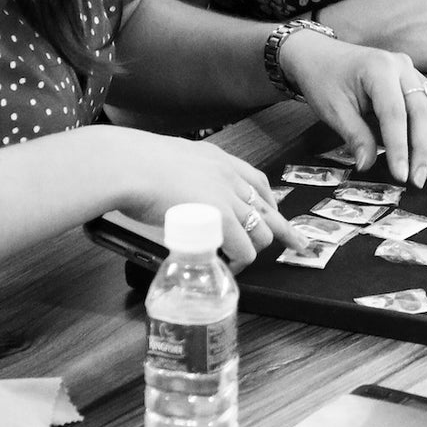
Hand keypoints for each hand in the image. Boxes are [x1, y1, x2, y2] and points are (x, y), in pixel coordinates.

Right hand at [108, 128, 307, 267]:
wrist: (127, 166)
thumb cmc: (132, 164)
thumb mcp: (166, 160)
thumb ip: (178, 174)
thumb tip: (170, 187)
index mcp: (216, 159)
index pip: (256, 180)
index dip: (270, 202)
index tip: (279, 213)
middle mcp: (228, 175)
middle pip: (268, 208)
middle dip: (282, 230)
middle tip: (299, 245)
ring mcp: (227, 197)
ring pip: (261, 231)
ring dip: (253, 248)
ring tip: (238, 262)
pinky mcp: (221, 219)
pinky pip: (244, 248)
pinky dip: (240, 262)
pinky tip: (230, 267)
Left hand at [278, 33, 426, 188]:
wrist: (319, 55)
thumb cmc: (324, 79)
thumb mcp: (332, 109)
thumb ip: (355, 136)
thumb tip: (368, 166)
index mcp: (378, 69)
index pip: (395, 114)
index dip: (399, 148)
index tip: (401, 176)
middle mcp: (401, 65)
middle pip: (422, 110)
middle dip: (422, 149)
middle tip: (416, 180)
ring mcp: (411, 70)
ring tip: (424, 163)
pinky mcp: (416, 77)